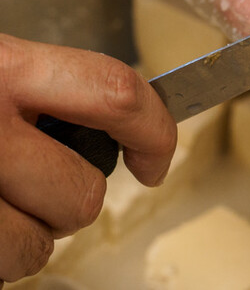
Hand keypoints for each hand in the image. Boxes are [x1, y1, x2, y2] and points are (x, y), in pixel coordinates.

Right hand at [0, 34, 175, 282]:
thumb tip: (120, 114)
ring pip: (47, 236)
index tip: (155, 161)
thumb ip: (45, 87)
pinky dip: (1, 254)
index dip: (154, 132)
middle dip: (75, 198)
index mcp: (6, 66)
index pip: (117, 93)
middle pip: (86, 188)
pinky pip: (8, 262)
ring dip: (32, 229)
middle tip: (39, 183)